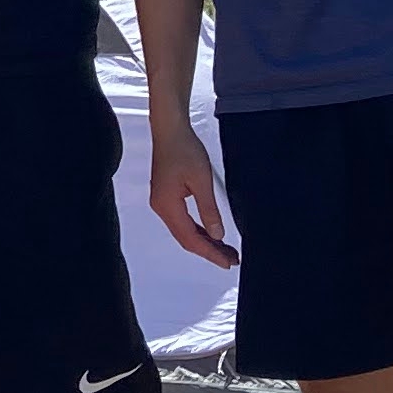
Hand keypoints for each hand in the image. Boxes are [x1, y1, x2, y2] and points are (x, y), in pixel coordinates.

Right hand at [149, 125, 236, 268]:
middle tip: (231, 259)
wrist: (170, 130)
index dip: (210, 253)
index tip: (227, 262)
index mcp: (167, 206)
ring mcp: (162, 203)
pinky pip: (182, 221)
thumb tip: (217, 234)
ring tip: (225, 250)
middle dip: (209, 251)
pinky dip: (198, 230)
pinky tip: (211, 234)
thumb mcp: (202, 181)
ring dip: (204, 242)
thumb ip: (209, 210)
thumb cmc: (183, 149)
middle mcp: (161, 207)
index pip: (190, 239)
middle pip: (186, 238)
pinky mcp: (166, 197)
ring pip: (184, 231)